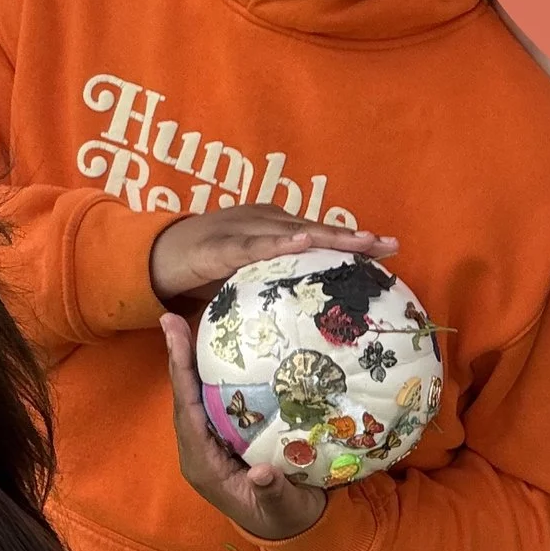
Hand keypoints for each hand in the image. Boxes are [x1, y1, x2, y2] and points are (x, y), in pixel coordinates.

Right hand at [148, 206, 394, 312]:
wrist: (158, 258)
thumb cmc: (208, 272)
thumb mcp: (253, 285)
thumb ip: (278, 296)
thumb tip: (310, 326)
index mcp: (276, 232)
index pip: (322, 237)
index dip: (354, 242)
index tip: (391, 249)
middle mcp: (265, 224)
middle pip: (317, 230)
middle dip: (354, 237)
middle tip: (389, 245)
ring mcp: (244, 231)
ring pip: (292, 231)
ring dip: (328, 236)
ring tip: (360, 241)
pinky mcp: (221, 246)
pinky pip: (253, 245)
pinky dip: (279, 242)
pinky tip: (304, 241)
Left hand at [160, 313, 327, 541]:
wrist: (291, 529)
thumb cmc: (285, 517)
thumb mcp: (283, 508)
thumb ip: (272, 492)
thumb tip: (262, 475)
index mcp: (204, 467)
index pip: (187, 412)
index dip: (181, 374)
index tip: (174, 337)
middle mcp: (200, 452)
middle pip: (185, 398)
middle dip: (178, 359)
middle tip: (171, 318)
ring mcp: (210, 444)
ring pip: (195, 397)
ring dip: (191, 363)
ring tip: (187, 324)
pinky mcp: (224, 439)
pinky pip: (211, 401)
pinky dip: (210, 375)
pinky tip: (217, 351)